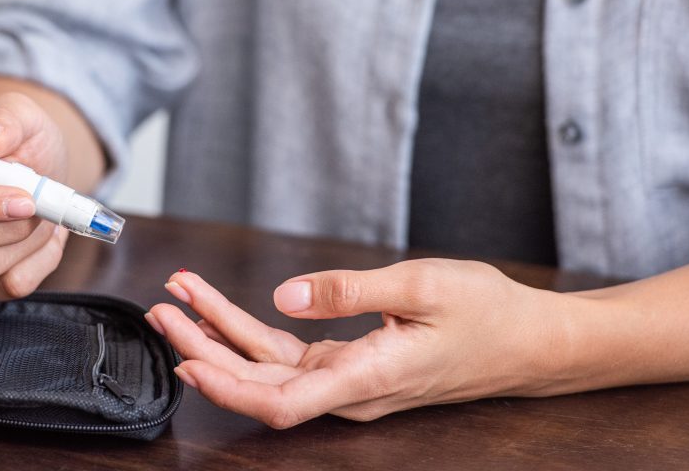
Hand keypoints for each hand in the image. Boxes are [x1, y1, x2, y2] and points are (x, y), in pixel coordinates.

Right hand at [0, 92, 70, 302]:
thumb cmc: (20, 140)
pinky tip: (42, 238)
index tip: (25, 200)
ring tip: (43, 213)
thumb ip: (4, 120)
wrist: (38, 166)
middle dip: (13, 226)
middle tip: (41, 202)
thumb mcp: (20, 113)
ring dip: (30, 241)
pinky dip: (37, 263)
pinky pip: (4, 288)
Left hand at [145, 261, 573, 427]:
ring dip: (220, 333)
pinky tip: (220, 305)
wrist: (526, 340)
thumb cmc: (484, 312)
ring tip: (178, 295)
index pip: (283, 402)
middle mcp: (350, 388)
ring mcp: (347, 379)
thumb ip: (350, 291)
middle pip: (260, 383)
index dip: (228, 388)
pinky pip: (286, 352)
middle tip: (162, 309)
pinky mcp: (348, 363)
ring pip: (267, 365)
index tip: (186, 361)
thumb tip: (283, 294)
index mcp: (368, 377)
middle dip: (204, 348)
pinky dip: (249, 327)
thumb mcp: (422, 285)